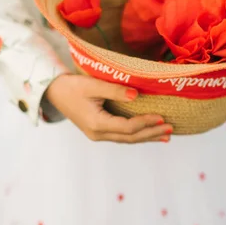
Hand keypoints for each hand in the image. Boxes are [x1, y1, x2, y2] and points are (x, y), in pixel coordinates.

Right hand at [45, 74, 172, 143]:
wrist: (54, 92)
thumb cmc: (72, 86)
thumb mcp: (93, 85)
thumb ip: (116, 90)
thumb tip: (137, 95)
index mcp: (96, 124)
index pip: (127, 127)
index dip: (146, 123)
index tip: (161, 117)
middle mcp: (98, 134)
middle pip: (130, 138)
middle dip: (151, 134)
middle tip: (170, 129)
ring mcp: (98, 135)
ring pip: (127, 139)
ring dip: (147, 137)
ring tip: (165, 136)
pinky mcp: (99, 131)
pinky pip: (122, 136)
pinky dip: (137, 135)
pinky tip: (148, 134)